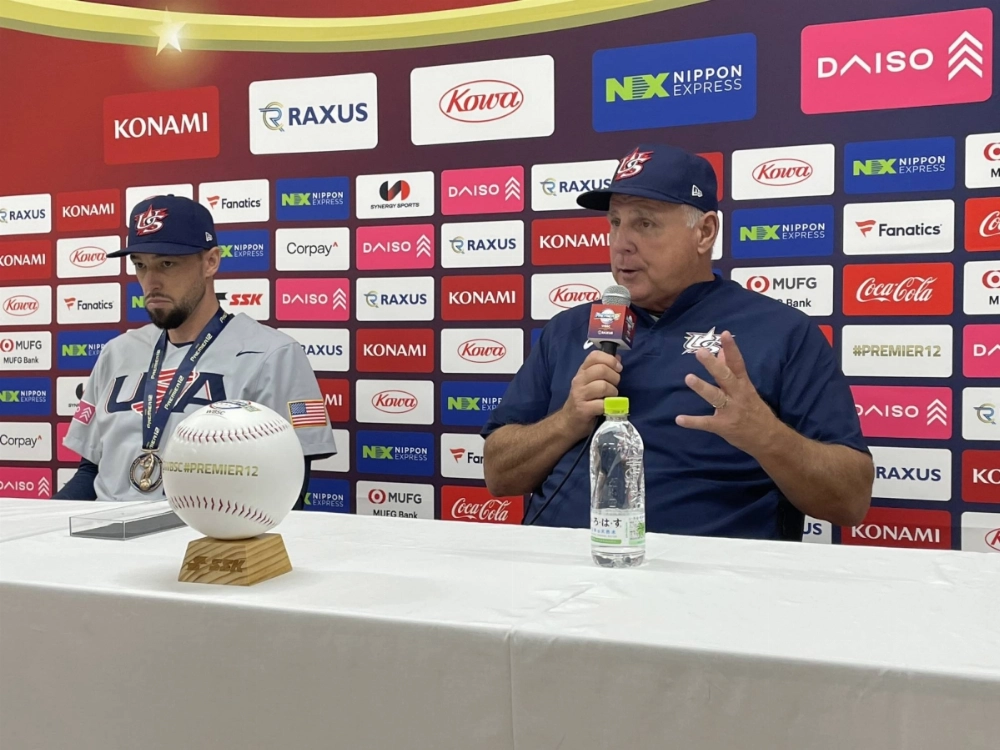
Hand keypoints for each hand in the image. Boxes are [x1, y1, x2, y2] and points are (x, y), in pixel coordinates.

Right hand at [559, 350, 621, 439]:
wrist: (568, 422)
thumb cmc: (584, 400)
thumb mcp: (590, 382)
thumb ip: (603, 369)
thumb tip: (618, 358)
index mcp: (582, 371)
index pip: (594, 356)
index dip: (610, 359)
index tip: (618, 368)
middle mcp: (579, 380)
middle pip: (602, 370)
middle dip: (615, 378)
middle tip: (614, 386)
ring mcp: (580, 395)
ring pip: (603, 386)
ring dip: (612, 393)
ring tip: (610, 398)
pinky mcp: (583, 409)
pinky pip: (602, 404)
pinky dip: (608, 407)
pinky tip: (606, 408)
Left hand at [675, 331, 776, 453]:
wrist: (768, 438)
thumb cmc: (754, 409)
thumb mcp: (745, 388)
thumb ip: (731, 370)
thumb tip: (720, 350)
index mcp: (743, 384)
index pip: (738, 363)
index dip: (731, 349)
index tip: (725, 334)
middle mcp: (738, 395)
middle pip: (725, 377)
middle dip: (713, 365)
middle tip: (700, 352)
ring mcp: (731, 411)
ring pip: (716, 397)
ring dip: (702, 387)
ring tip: (689, 378)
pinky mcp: (723, 426)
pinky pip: (706, 423)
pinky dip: (692, 422)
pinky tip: (679, 419)